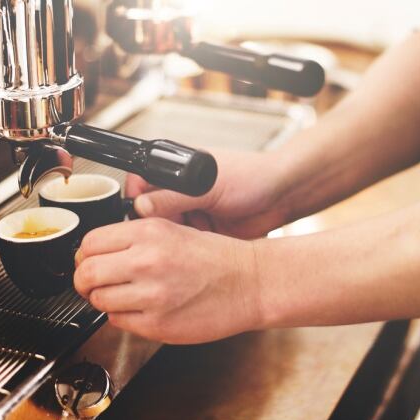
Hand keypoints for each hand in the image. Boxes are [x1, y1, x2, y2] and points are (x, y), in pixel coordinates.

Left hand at [73, 217, 264, 343]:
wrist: (250, 283)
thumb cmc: (216, 258)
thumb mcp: (173, 229)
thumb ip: (133, 238)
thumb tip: (96, 252)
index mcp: (149, 232)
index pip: (89, 243)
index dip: (85, 255)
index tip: (90, 261)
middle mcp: (147, 261)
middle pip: (86, 273)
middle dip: (85, 281)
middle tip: (93, 284)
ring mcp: (152, 295)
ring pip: (99, 300)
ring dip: (104, 301)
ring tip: (124, 296)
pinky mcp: (158, 324)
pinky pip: (118, 322)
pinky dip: (123, 317)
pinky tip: (142, 309)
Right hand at [126, 148, 288, 238]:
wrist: (283, 196)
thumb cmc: (251, 176)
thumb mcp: (208, 186)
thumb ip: (173, 197)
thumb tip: (141, 207)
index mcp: (177, 170)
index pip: (141, 183)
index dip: (136, 201)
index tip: (141, 218)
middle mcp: (181, 191)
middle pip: (150, 212)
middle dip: (156, 226)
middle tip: (167, 234)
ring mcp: (192, 212)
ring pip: (166, 231)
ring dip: (174, 239)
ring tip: (189, 239)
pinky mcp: (203, 233)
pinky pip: (185, 244)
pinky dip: (188, 249)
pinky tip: (199, 247)